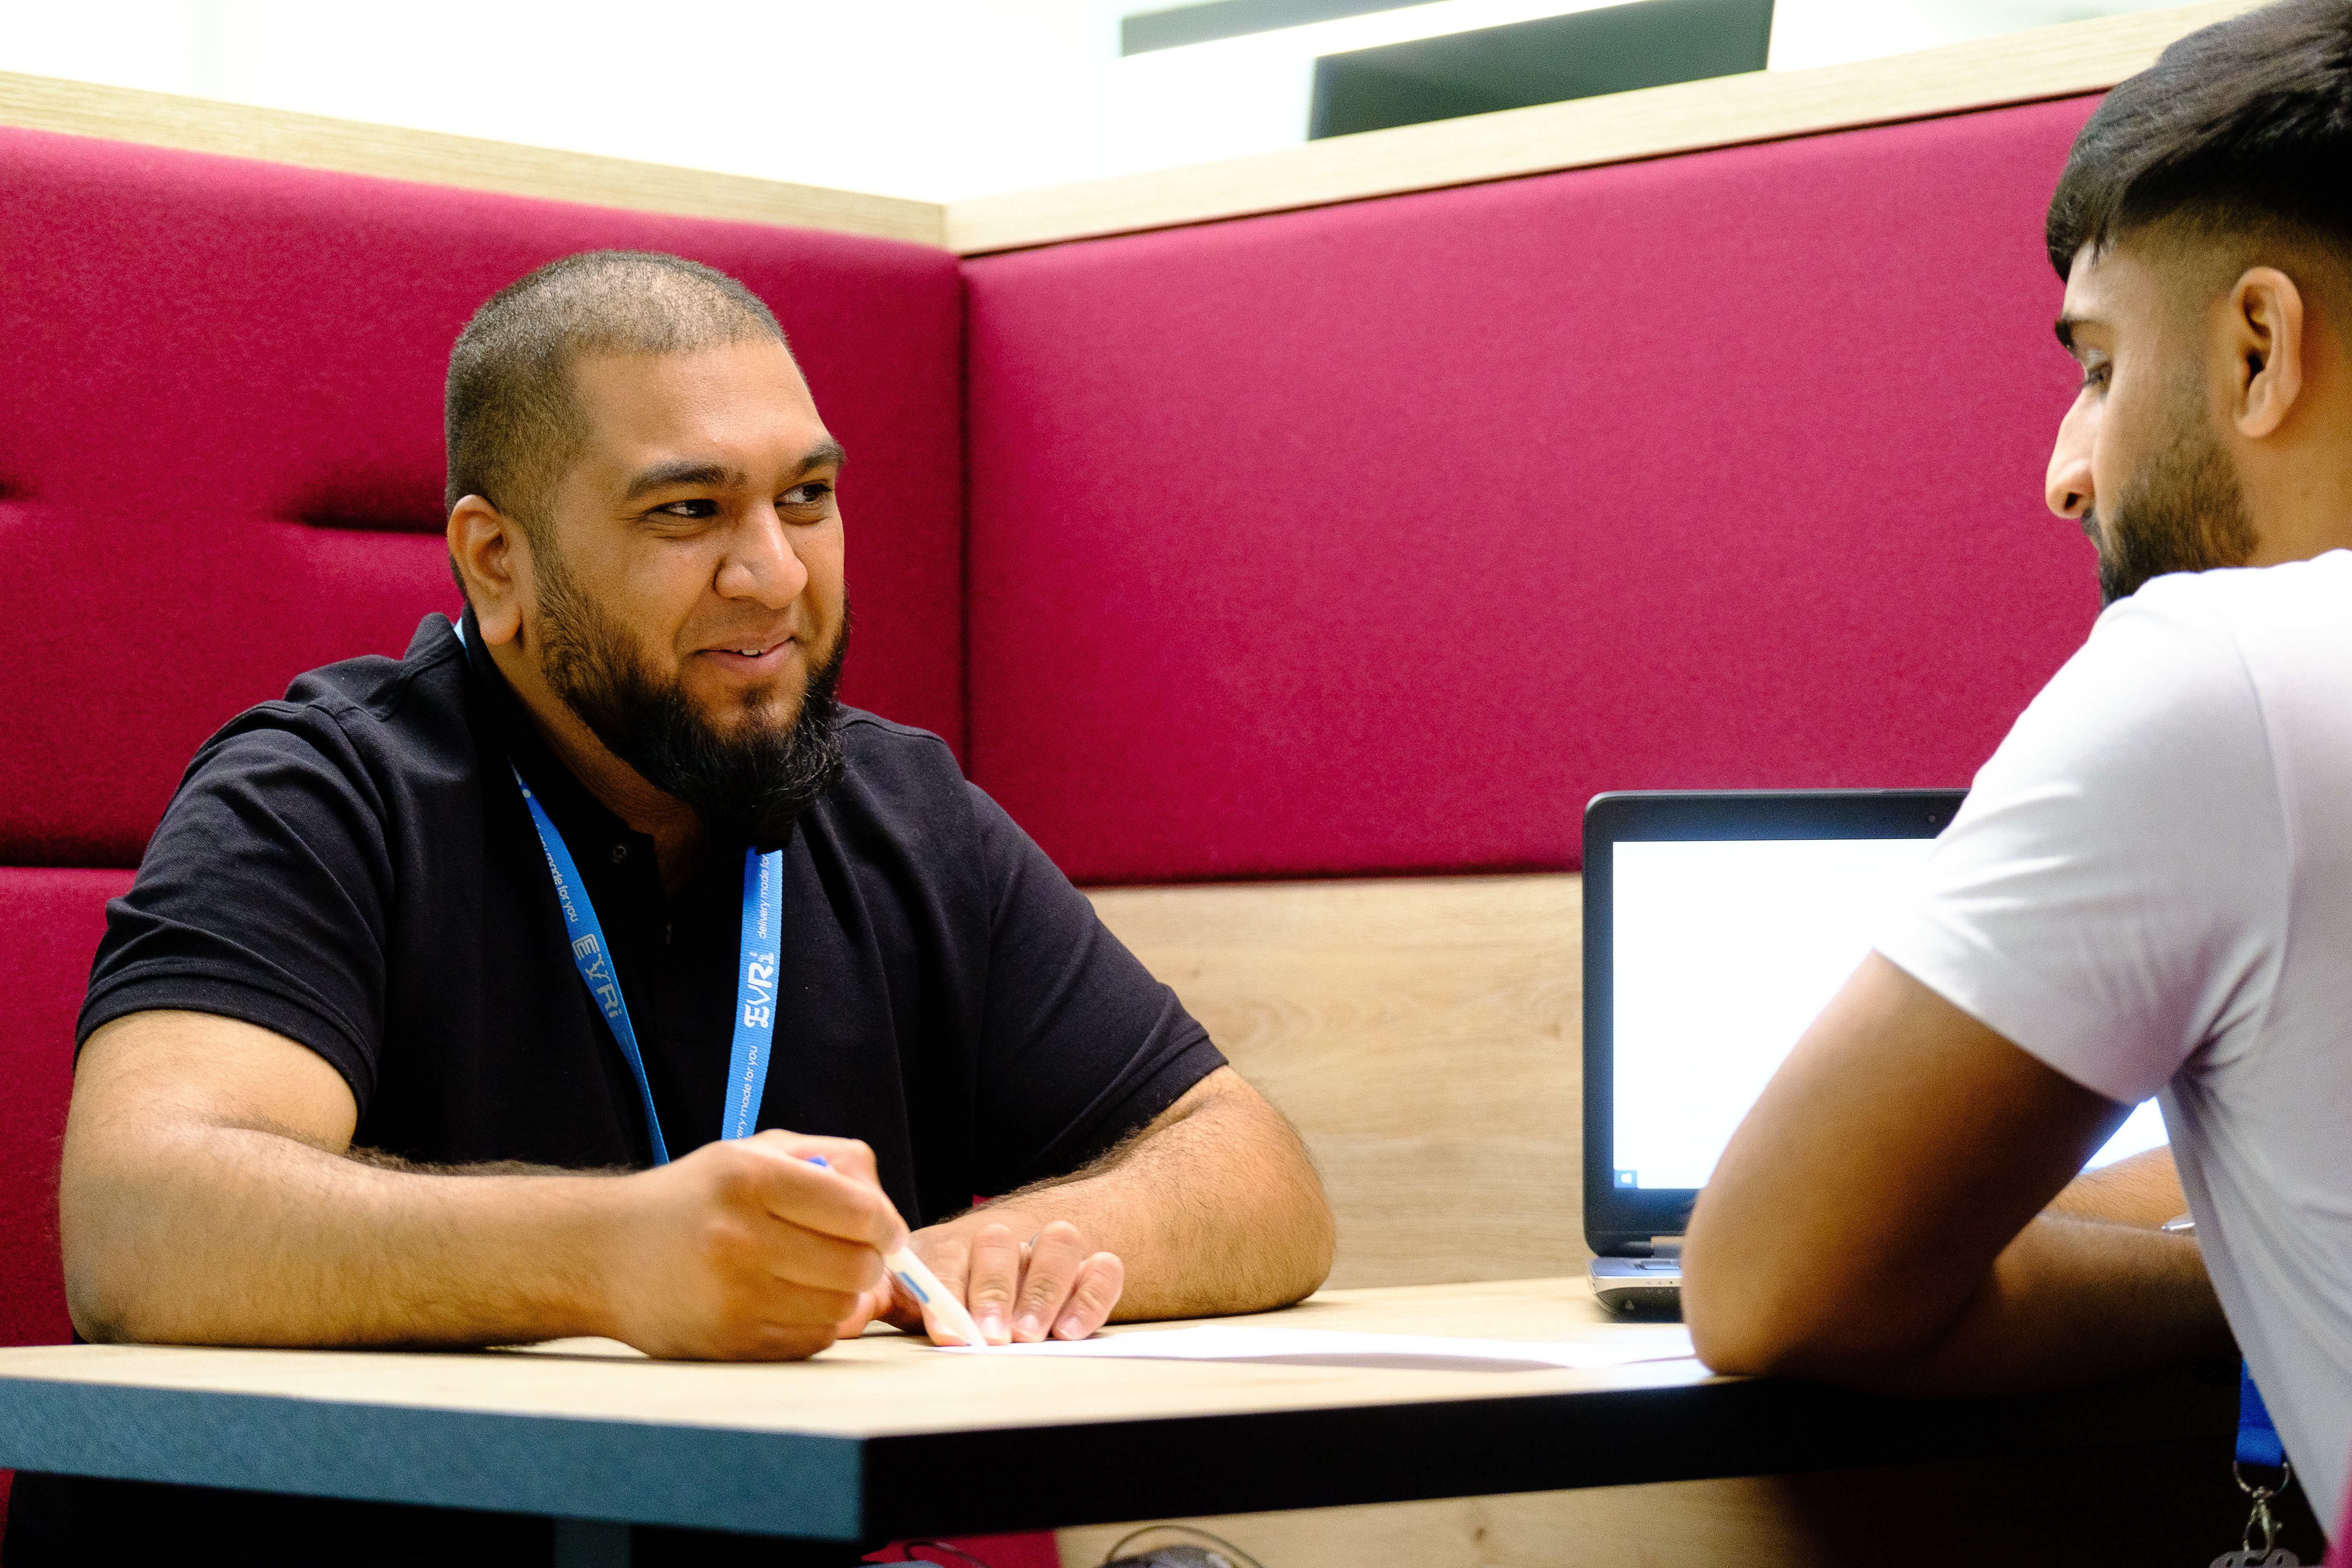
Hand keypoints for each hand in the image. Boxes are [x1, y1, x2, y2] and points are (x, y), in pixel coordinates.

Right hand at [598, 1130, 905, 1360]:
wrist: (602, 1253)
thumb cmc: (694, 1198)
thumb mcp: (753, 1152)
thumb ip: (832, 1165)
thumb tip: (886, 1218)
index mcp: (749, 1178)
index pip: (860, 1211)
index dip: (886, 1224)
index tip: (884, 1230)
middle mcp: (739, 1238)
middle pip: (858, 1266)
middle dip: (870, 1261)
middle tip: (853, 1254)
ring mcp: (732, 1297)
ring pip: (840, 1309)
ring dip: (843, 1295)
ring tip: (813, 1275)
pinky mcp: (728, 1343)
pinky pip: (811, 1341)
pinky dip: (814, 1323)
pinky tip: (786, 1300)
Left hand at [838, 1217, 1123, 1344]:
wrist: (1006, 1257)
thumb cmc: (943, 1285)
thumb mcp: (905, 1292)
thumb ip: (876, 1301)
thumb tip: (839, 1316)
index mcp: (950, 1245)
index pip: (947, 1258)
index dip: (947, 1294)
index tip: (947, 1333)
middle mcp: (1001, 1239)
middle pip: (1003, 1247)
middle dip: (997, 1293)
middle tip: (994, 1337)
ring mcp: (1047, 1249)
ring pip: (1057, 1245)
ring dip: (1045, 1289)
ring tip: (1034, 1335)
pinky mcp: (1088, 1267)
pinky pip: (1103, 1266)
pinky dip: (1093, 1292)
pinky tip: (1073, 1329)